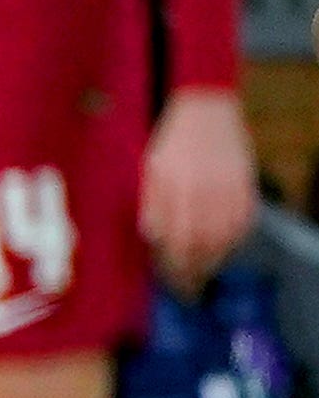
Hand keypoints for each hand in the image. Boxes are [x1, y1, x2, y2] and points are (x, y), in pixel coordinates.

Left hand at [141, 87, 257, 296]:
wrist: (207, 110)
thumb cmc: (173, 140)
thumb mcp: (151, 168)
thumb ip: (152, 202)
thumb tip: (152, 236)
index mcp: (175, 188)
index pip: (175, 238)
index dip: (173, 263)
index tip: (169, 278)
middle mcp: (204, 192)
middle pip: (201, 244)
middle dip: (193, 269)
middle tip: (187, 286)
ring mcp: (228, 191)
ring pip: (225, 238)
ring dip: (214, 260)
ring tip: (203, 272)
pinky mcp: (246, 187)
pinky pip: (244, 224)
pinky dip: (234, 241)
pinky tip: (224, 248)